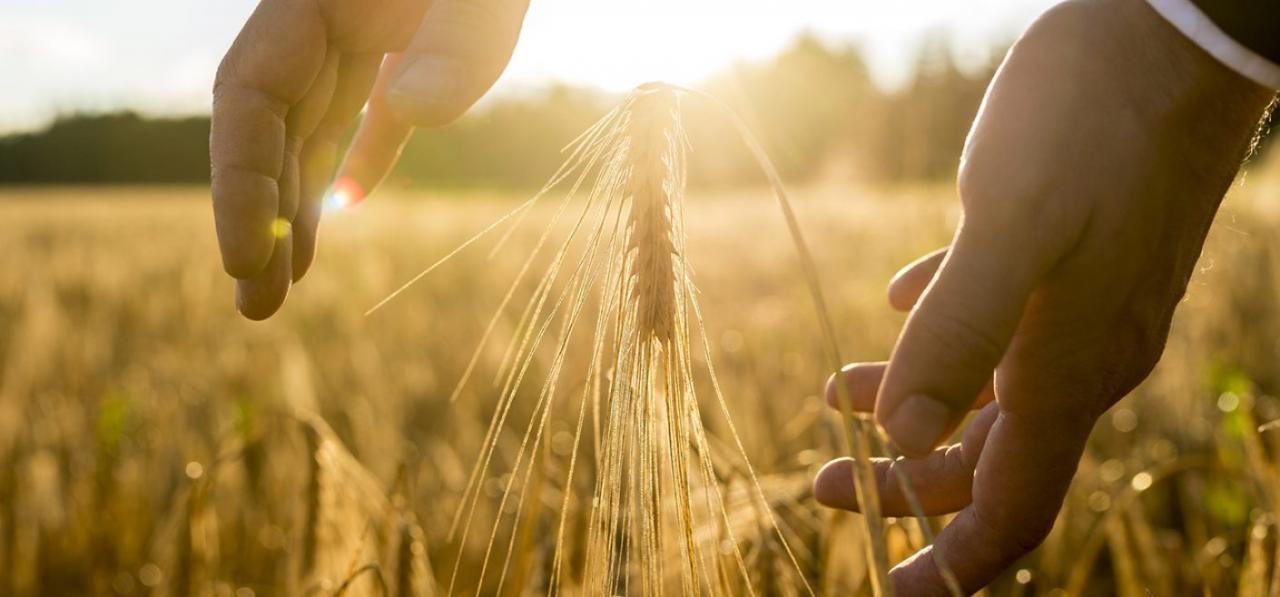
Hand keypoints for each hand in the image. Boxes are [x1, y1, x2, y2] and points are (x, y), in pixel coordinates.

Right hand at [211, 0, 528, 318]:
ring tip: (283, 287)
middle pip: (271, 126)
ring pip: (314, 127)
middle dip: (259, 219)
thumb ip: (455, 39)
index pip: (250, 94)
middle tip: (256, 309)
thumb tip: (412, 110)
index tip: (245, 260)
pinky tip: (343, 211)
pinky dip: (360, 158)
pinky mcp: (409, 45)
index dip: (239, 180)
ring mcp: (365, 29)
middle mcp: (326, 15)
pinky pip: (374, 112)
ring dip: (297, 205)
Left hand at [812, 0, 1273, 592]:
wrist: (1174, 29)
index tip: (888, 593)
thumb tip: (907, 442)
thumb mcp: (1014, 226)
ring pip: (987, 389)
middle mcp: (1081, 353)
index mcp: (1068, 368)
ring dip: (910, 401)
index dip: (951, 563)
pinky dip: (941, 330)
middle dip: (901, 483)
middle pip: (987, 458)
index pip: (1012, 506)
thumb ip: (959, 334)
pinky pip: (998, 320)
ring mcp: (1081, 303)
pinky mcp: (1072, 252)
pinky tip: (900, 307)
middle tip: (817, 482)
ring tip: (835, 392)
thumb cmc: (1093, 118)